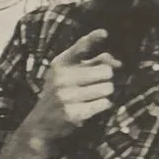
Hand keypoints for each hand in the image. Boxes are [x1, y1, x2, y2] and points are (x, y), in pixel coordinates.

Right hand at [19, 29, 118, 149]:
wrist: (39, 124)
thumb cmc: (60, 93)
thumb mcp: (68, 74)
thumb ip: (92, 63)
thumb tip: (118, 63)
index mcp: (60, 64)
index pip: (79, 47)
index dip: (93, 39)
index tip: (104, 33)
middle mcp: (61, 78)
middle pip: (106, 71)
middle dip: (105, 79)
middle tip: (94, 85)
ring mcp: (66, 96)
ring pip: (107, 88)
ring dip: (105, 94)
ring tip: (91, 97)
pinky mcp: (73, 113)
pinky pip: (104, 104)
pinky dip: (102, 106)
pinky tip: (90, 107)